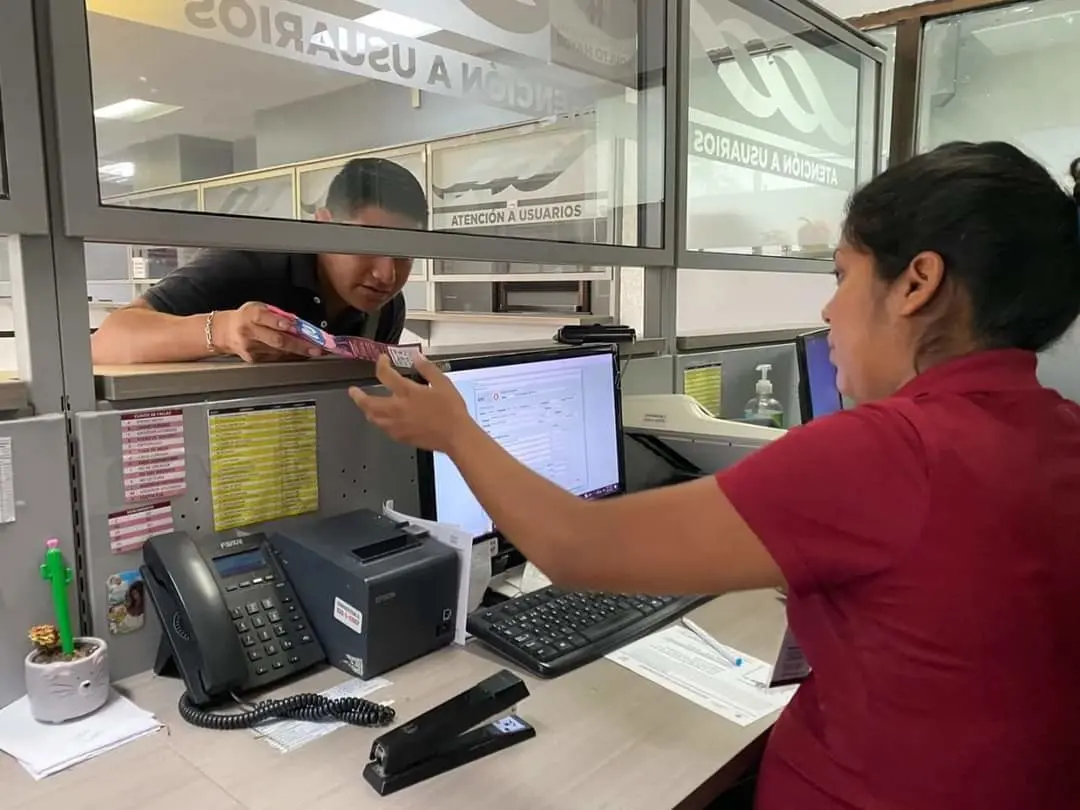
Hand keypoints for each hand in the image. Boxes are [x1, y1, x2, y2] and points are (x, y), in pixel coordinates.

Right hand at [215, 302, 324, 362]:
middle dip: (299, 345)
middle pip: (276, 340)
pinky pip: (277, 357)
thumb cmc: (246, 317)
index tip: (294, 326)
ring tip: (317, 351)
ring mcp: (252, 348)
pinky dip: (291, 355)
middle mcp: (250, 332)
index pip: (264, 318)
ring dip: (300, 352)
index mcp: (250, 315)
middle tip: (317, 348)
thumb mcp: (258, 307)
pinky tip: (302, 355)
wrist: (225, 333)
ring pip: (280, 351)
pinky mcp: (254, 359)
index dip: (279, 322)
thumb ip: (276, 314)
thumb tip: (297, 323)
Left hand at [348, 355, 471, 452]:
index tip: (382, 360)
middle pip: (368, 402)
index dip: (380, 364)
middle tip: (353, 391)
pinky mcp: (401, 436)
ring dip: (366, 410)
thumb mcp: (443, 383)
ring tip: (365, 406)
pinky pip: (383, 428)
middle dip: (357, 395)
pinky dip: (379, 422)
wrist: (456, 435)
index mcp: (407, 392)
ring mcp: (397, 424)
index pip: (385, 375)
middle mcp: (397, 409)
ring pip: (373, 417)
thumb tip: (417, 357)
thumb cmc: (451, 410)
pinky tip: (382, 420)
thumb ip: (428, 368)